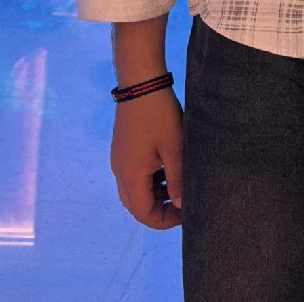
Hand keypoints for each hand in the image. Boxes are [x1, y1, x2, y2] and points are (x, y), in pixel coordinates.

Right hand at [110, 87, 183, 229]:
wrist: (140, 83)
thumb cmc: (160, 116)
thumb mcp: (174, 148)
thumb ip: (177, 179)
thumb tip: (181, 206)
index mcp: (131, 176)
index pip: (143, 214)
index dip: (164, 220)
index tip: (185, 215)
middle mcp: (119, 172)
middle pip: (136, 205)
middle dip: (159, 210)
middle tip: (182, 204)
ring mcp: (118, 159)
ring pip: (134, 190)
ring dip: (154, 195)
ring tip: (177, 186)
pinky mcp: (122, 149)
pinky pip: (132, 175)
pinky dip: (148, 180)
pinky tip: (165, 168)